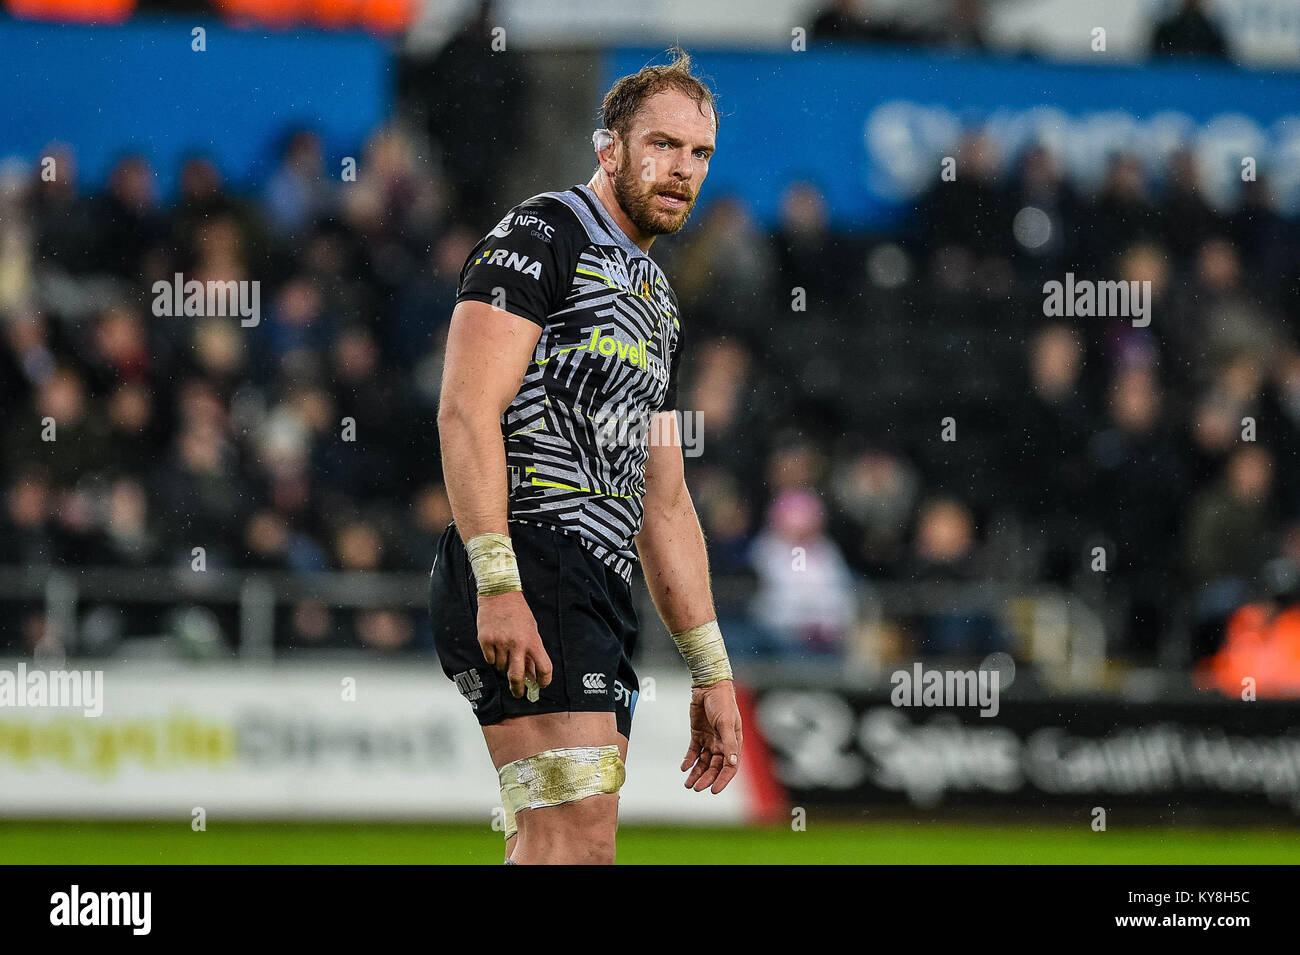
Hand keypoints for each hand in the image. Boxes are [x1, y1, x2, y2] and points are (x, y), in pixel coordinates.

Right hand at [476, 590, 552, 699]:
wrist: (499, 594)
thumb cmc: (519, 613)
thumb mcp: (531, 630)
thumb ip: (532, 652)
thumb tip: (531, 674)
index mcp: (532, 641)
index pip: (544, 667)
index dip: (544, 680)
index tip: (540, 685)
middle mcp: (516, 644)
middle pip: (517, 677)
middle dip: (518, 690)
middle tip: (518, 694)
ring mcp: (500, 643)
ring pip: (501, 668)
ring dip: (504, 665)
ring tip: (505, 650)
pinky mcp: (485, 641)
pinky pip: (490, 660)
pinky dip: (493, 658)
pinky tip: (496, 645)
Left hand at [681, 679, 742, 793]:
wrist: (709, 687)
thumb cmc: (722, 703)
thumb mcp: (726, 723)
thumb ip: (729, 743)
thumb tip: (732, 763)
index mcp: (733, 743)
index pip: (729, 767)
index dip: (722, 780)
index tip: (713, 790)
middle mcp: (722, 744)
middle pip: (714, 767)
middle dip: (706, 779)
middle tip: (695, 788)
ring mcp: (710, 740)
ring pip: (703, 762)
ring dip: (696, 773)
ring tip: (688, 784)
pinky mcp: (698, 735)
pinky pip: (694, 752)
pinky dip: (689, 760)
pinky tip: (684, 767)